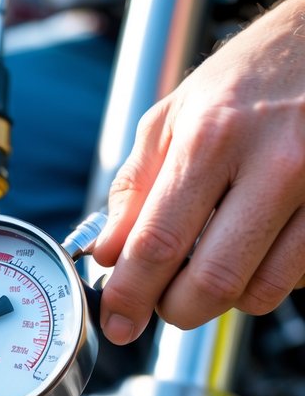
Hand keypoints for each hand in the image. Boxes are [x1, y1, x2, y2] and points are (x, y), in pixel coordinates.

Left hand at [93, 0, 304, 344]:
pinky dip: (269, 276)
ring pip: (260, 291)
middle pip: (213, 281)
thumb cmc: (253, 74)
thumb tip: (110, 254)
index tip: (118, 321)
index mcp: (215, 134)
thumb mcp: (178, 111)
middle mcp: (273, 162)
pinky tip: (261, 240)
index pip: (158, 242)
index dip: (131, 295)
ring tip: (216, 257)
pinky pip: (298, 278)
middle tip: (166, 300)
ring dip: (226, 296)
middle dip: (177, 309)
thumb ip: (136, 185)